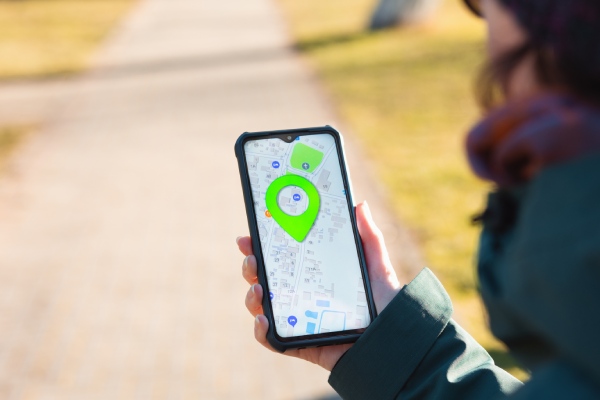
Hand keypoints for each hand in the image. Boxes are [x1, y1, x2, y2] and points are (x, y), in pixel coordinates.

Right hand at [237, 201, 401, 370]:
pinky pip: (273, 341)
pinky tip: (264, 319)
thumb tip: (359, 204)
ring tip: (258, 288)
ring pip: (262, 308)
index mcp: (314, 276)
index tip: (249, 237)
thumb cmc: (385, 303)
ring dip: (251, 297)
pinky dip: (261, 331)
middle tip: (251, 258)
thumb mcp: (377, 265)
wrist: (394, 340)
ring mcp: (298, 320)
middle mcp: (301, 297)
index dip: (261, 247)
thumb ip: (369, 237)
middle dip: (250, 267)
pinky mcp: (300, 344)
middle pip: (265, 280)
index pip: (281, 259)